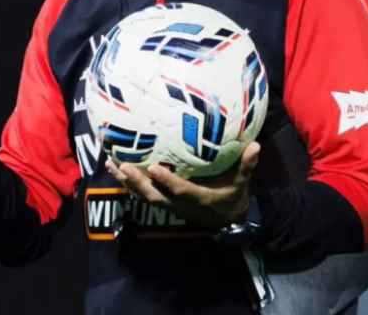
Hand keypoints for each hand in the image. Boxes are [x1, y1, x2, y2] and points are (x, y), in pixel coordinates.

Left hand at [106, 142, 260, 227]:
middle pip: (154, 195)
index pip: (180, 190)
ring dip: (127, 182)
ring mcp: (171, 206)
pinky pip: (144, 196)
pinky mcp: (166, 204)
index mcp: (198, 198)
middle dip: (137, 181)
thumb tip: (256, 145)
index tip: (153, 167)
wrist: (229, 222)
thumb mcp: (241, 183)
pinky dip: (130, 185)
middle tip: (122, 164)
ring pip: (144, 196)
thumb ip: (246, 165)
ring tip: (111, 164)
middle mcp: (180, 204)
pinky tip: (118, 172)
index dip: (166, 181)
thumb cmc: (233, 198)